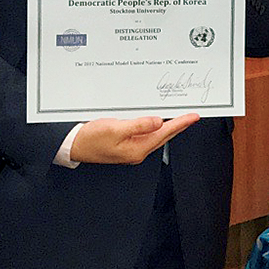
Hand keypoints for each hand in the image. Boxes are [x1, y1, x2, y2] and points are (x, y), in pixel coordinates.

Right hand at [69, 112, 199, 164]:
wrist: (75, 145)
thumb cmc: (91, 139)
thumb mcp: (115, 128)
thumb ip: (139, 125)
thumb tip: (158, 122)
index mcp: (137, 149)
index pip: (165, 133)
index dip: (180, 123)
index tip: (193, 117)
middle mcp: (137, 151)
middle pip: (164, 136)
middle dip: (179, 126)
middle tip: (191, 117)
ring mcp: (132, 149)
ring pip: (156, 136)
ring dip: (168, 127)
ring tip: (180, 119)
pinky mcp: (126, 145)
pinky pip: (147, 136)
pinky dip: (156, 128)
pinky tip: (158, 123)